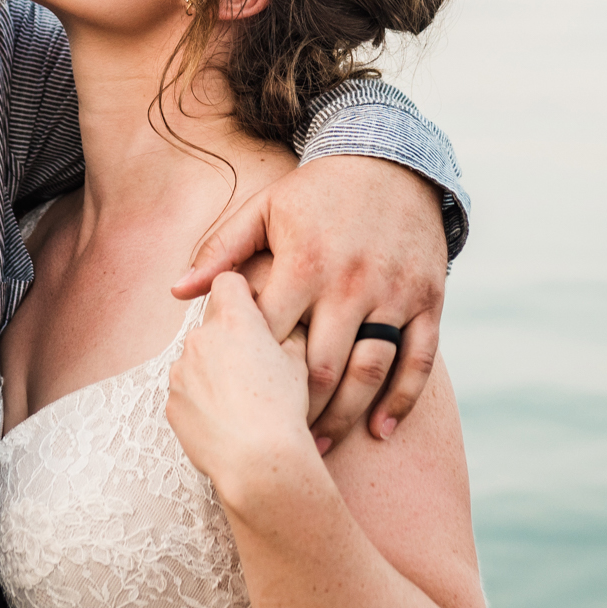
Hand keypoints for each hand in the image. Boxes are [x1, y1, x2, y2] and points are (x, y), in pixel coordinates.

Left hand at [166, 274, 319, 498]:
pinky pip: (187, 390)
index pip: (227, 281)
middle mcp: (201, 337)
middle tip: (255, 367)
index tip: (252, 312)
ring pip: (197, 359)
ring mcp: (181, 370)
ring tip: (241, 400)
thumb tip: (281, 323)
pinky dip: (202, 399)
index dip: (241, 294)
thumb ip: (285, 332)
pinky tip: (225, 419)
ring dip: (214, 370)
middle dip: (229, 339)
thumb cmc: (284, 409)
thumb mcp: (299, 361)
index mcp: (234, 320)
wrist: (258, 461)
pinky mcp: (171, 401)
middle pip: (212, 324)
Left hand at [173, 155, 446, 449]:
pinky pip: (418, 360)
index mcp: (304, 264)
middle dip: (295, 413)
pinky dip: (401, 400)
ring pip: (368, 371)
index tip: (236, 408)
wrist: (391, 159)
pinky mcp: (428, 299)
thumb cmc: (316, 192)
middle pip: (318, 368)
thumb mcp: (264, 211)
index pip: (270, 337)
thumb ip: (221, 252)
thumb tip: (178, 291)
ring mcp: (393, 294)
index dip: (251, 378)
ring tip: (321, 448)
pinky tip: (380, 430)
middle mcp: (349, 283)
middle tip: (276, 446)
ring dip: (344, 417)